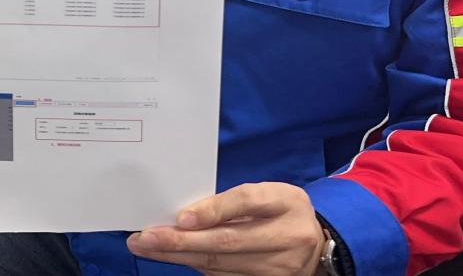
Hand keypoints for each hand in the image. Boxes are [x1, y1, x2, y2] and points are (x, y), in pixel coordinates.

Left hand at [126, 182, 326, 275]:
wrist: (316, 245)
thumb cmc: (283, 211)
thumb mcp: (268, 193)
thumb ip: (234, 201)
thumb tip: (188, 214)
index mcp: (287, 204)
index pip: (247, 202)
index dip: (213, 210)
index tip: (181, 218)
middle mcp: (286, 239)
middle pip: (228, 242)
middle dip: (181, 241)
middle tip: (146, 238)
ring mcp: (277, 269)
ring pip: (221, 264)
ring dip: (179, 257)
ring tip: (148, 248)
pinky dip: (196, 267)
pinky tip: (172, 258)